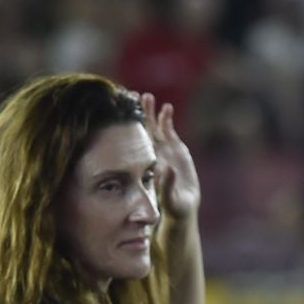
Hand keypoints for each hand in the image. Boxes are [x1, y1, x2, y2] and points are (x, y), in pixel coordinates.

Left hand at [141, 92, 200, 223]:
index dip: (129, 128)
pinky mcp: (177, 148)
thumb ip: (166, 184)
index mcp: (146, 163)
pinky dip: (168, 119)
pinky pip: (170, 130)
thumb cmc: (172, 206)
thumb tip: (167, 169)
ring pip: (155, 126)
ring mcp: (164, 149)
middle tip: (130, 96)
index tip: (121, 115)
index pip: (135, 141)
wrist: (182, 208)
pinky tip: (167, 107)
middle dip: (138, 114)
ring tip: (147, 97)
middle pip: (143, 129)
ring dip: (151, 112)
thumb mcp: (168, 197)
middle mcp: (153, 153)